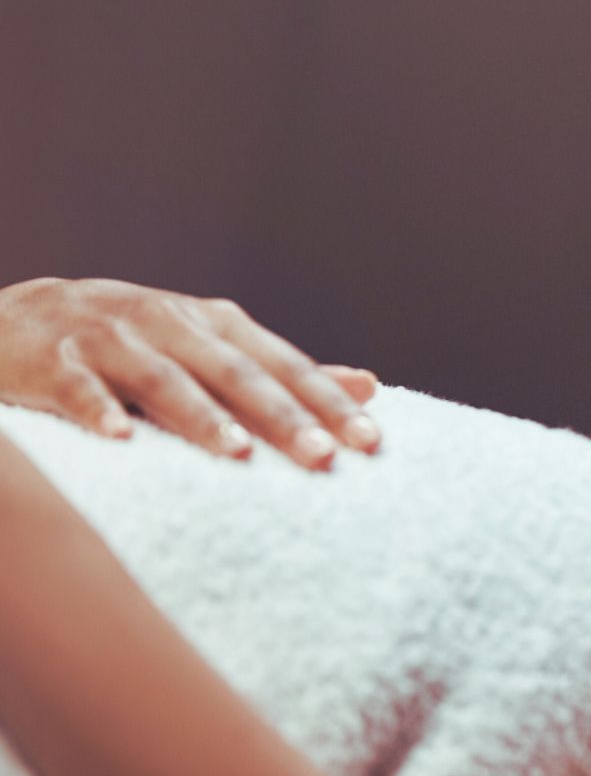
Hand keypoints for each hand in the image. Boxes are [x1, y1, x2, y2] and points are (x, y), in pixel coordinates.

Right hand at [0, 277, 380, 468]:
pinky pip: (77, 387)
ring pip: (162, 378)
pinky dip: (97, 411)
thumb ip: (283, 371)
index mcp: (214, 325)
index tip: (370, 442)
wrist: (18, 319)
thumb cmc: (134, 345)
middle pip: (234, 373)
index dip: (327, 401)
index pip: (283, 365)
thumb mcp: (211, 346)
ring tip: (237, 453)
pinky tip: (119, 441)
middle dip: (281, 415)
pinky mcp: (51, 360)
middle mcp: (169, 324)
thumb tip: (370, 385)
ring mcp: (109, 339)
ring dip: (200, 415)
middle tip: (323, 456)